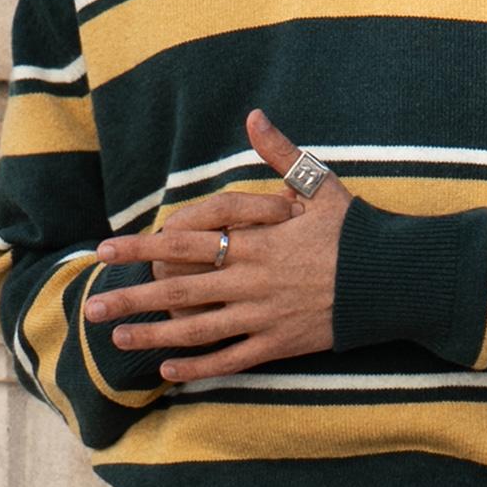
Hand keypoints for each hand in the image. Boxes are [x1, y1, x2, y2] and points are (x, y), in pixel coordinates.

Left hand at [87, 110, 348, 380]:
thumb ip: (281, 154)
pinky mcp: (281, 345)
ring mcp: (263, 317)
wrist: (396, 280)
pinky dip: (198, 368)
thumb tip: (254, 114)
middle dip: (131, 298)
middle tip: (91, 308)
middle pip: (178, 291)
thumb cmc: (358, 232)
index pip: (184, 244)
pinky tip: (168, 372)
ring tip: (116, 339)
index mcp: (254, 242)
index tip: (107, 250)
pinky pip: (231, 360)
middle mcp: (251, 281)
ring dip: (154, 336)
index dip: (141, 248)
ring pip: (197, 331)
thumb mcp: (321, 186)